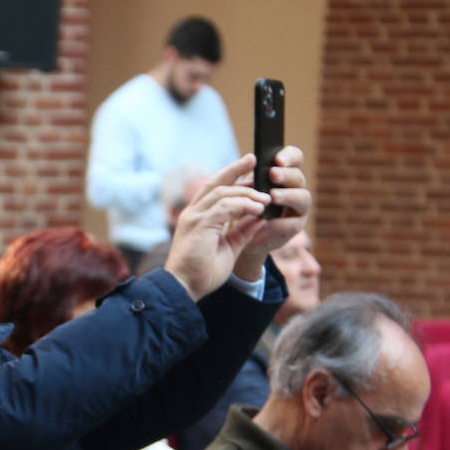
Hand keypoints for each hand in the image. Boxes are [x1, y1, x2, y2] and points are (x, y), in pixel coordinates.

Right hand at [164, 155, 270, 299]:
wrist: (184, 289)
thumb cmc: (202, 273)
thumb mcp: (229, 248)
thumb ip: (242, 232)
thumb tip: (259, 218)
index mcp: (197, 217)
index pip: (214, 190)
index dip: (231, 177)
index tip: (249, 170)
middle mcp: (193, 213)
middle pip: (215, 183)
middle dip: (235, 169)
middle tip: (253, 160)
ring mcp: (194, 218)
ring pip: (222, 192)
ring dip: (246, 191)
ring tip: (265, 196)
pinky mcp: (199, 225)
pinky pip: (225, 206)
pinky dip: (243, 204)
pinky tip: (258, 208)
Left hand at [231, 144, 311, 280]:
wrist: (235, 238)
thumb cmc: (238, 207)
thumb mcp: (238, 189)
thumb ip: (246, 176)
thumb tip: (250, 159)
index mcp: (283, 174)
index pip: (294, 157)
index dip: (289, 156)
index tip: (277, 159)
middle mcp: (294, 188)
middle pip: (298, 177)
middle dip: (286, 174)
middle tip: (273, 174)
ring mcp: (297, 208)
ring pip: (303, 197)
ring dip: (288, 195)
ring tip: (273, 196)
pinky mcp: (294, 227)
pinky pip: (292, 223)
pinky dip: (280, 222)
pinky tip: (268, 221)